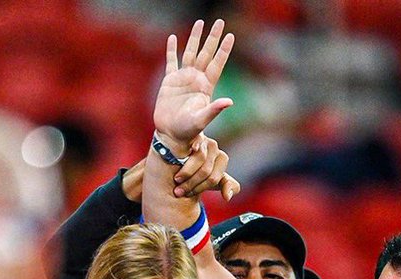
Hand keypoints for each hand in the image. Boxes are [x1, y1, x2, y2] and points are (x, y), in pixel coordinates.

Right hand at [154, 19, 234, 149]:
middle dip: (213, 38)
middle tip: (219, 21)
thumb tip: (229, 102)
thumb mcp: (202, 120)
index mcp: (205, 87)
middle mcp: (196, 80)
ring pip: (191, 53)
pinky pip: (171, 61)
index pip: (217, 64)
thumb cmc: (188, 131)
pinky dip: (172, 50)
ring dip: (195, 38)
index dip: (223, 50)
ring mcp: (183, 79)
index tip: (230, 36)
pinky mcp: (170, 81)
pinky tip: (173, 38)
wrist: (171, 135)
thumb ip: (214, 110)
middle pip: (206, 53)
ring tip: (200, 23)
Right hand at [173, 135, 240, 199]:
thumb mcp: (212, 181)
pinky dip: (183, 154)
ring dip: (185, 173)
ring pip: (197, 159)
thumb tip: (227, 197)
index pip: (213, 178)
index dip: (199, 188)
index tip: (188, 195)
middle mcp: (214, 146)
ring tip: (175, 180)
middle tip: (178, 191)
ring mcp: (202, 138)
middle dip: (191, 184)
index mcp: (222, 158)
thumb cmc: (197, 170)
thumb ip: (225, 186)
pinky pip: (190, 145)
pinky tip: (176, 159)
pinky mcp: (189, 133)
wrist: (179, 156)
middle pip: (205, 171)